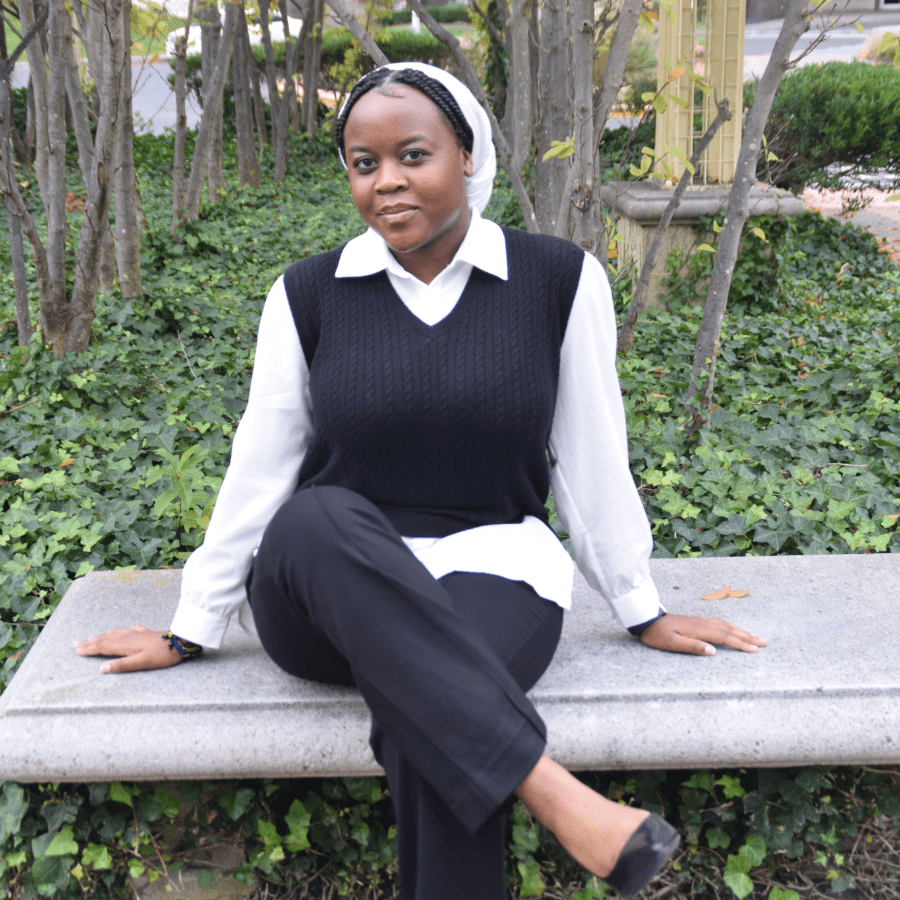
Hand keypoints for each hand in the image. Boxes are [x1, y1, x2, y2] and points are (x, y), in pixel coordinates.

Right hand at [73, 625, 182, 673]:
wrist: (181, 641)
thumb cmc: (163, 655)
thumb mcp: (142, 663)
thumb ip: (122, 666)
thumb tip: (101, 669)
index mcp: (125, 644)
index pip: (102, 646)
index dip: (88, 649)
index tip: (76, 651)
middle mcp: (128, 636)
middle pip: (105, 638)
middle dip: (89, 642)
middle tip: (75, 644)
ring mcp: (137, 632)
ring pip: (114, 633)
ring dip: (100, 636)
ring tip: (91, 638)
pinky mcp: (145, 632)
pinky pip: (125, 630)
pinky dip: (116, 632)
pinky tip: (120, 632)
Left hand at [640, 614, 766, 655]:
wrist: (647, 620)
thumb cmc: (657, 634)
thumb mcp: (672, 644)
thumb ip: (692, 647)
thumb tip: (713, 651)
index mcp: (699, 630)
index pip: (725, 638)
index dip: (741, 644)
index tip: (755, 649)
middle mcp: (703, 623)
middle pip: (729, 630)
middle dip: (748, 636)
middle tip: (765, 642)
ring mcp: (700, 621)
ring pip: (726, 625)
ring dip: (741, 631)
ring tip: (755, 636)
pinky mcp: (697, 621)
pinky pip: (719, 623)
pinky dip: (731, 627)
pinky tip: (733, 630)